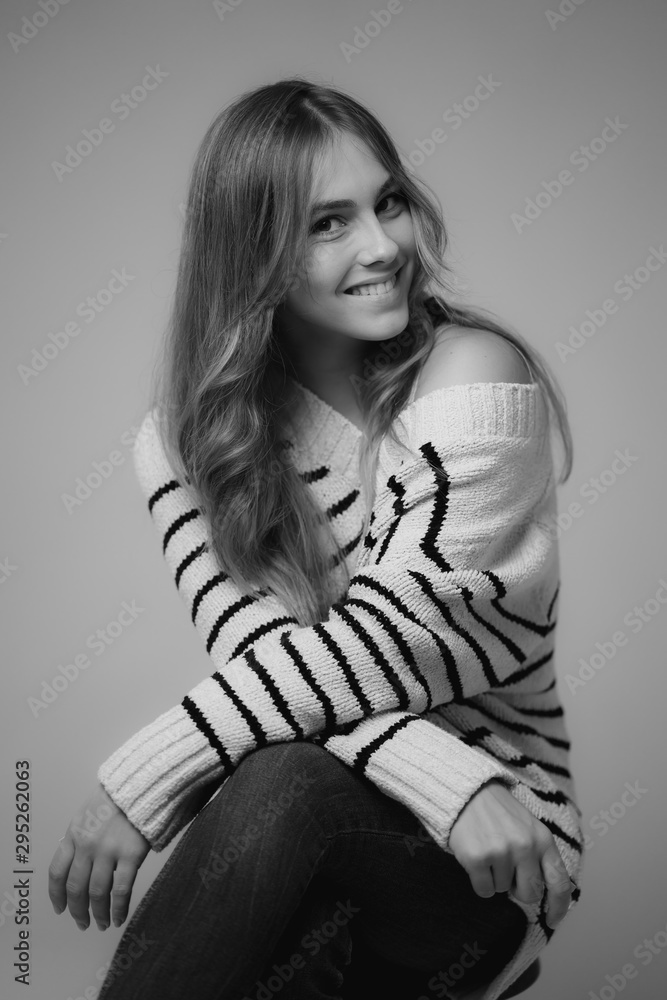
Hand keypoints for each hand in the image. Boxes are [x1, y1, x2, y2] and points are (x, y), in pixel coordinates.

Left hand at [48, 783, 149, 930]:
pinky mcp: (131, 855)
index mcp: (73, 835)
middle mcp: (87, 846)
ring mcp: (108, 851)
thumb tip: (74, 864)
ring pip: (97, 893)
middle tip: (82, 923)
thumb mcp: (86, 813)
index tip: (60, 909)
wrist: (141, 784)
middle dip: (77, 910)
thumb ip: (78, 838)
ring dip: (98, 914)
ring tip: (102, 924)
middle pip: (76, 887)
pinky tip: (119, 917)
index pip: (57, 872)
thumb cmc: (115, 798)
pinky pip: (122, 890)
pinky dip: (119, 908)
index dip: (57, 895)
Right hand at [448, 780, 572, 929]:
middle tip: (507, 870)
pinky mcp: (477, 858)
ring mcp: (501, 852)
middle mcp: (525, 846)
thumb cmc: (499, 813)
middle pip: (530, 894)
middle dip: (518, 889)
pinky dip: (479, 881)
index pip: (559, 883)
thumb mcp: (528, 828)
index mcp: (543, 839)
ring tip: (489, 851)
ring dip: (495, 878)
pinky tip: (477, 858)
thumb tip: (548, 893)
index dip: (558, 907)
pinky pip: (484, 890)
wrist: (467, 792)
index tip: (552, 920)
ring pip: (503, 890)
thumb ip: (540, 856)